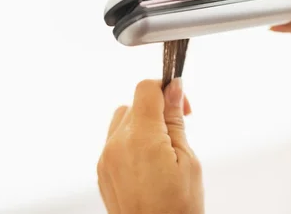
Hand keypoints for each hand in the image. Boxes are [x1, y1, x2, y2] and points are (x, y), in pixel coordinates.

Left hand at [97, 78, 203, 213]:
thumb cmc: (178, 209)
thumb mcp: (188, 160)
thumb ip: (176, 121)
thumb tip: (174, 89)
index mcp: (140, 138)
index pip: (145, 89)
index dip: (166, 88)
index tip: (182, 103)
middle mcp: (116, 145)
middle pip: (134, 104)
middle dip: (157, 108)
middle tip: (179, 128)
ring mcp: (105, 159)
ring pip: (122, 120)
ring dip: (143, 123)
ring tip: (164, 148)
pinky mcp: (102, 172)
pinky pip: (115, 141)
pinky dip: (132, 141)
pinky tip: (150, 162)